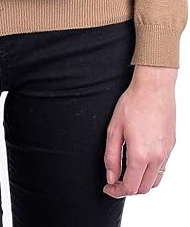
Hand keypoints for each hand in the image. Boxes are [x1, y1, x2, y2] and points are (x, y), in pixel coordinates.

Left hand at [103, 69, 175, 197]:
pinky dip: (151, 172)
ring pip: (154, 181)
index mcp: (140, 155)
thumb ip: (111, 157)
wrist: (154, 86)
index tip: (108, 187)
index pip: (130, 188)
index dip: (116, 192)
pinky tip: (141, 160)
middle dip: (128, 189)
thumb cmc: (133, 103)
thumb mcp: (114, 129)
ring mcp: (166, 153)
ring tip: (128, 172)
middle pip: (143, 189)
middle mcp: (156, 157)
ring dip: (141, 182)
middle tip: (116, 180)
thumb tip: (111, 178)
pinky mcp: (171, 146)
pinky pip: (162, 168)